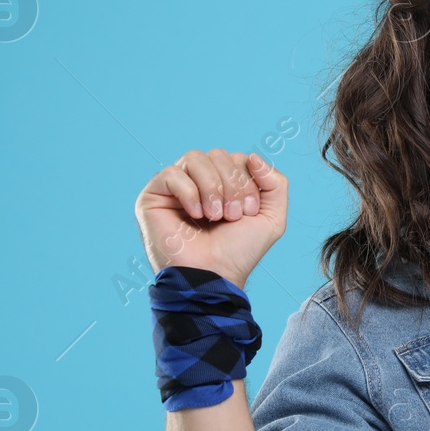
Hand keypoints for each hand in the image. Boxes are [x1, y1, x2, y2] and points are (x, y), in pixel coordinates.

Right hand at [135, 149, 287, 288]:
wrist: (214, 275)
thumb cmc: (238, 251)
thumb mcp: (271, 218)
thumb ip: (276, 183)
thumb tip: (253, 157)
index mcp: (224, 184)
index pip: (237, 158)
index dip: (247, 180)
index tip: (248, 211)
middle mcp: (199, 182)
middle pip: (218, 155)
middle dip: (232, 185)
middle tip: (231, 216)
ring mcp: (175, 188)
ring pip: (195, 158)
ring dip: (212, 188)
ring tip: (214, 216)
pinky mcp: (153, 196)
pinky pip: (171, 173)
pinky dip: (189, 193)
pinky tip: (195, 215)